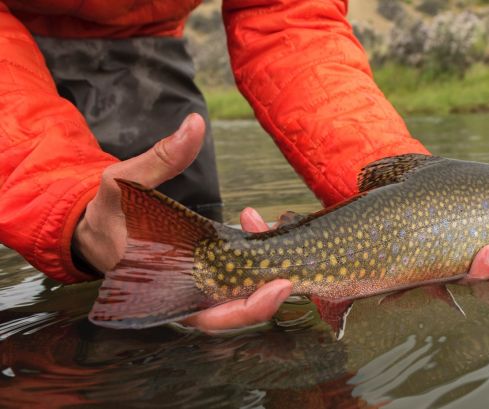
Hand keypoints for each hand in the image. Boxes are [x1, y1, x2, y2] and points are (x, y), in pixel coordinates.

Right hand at [73, 114, 290, 331]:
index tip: (279, 286)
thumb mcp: (123, 182)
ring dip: (264, 267)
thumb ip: (160, 158)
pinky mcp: (206, 272)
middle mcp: (185, 296)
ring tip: (262, 224)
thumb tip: (196, 124)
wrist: (95, 225)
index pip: (213, 316)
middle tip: (292, 270)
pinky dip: (252, 252)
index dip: (248, 308)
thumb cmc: (106, 210)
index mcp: (163, 293)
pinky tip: (251, 220)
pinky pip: (237, 273)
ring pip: (242, 291)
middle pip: (237, 311)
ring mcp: (198, 287)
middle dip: (270, 294)